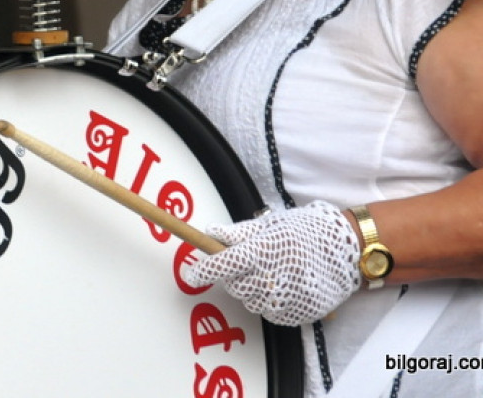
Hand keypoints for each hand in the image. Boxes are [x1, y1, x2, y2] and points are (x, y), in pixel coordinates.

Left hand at [182, 200, 360, 325]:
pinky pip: (269, 312)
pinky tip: (283, 285)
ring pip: (249, 301)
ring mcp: (283, 300)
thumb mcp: (271, 224)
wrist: (348, 252)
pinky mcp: (295, 315)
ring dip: (251, 288)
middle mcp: (270, 278)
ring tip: (271, 271)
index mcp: (261, 251)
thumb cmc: (307, 232)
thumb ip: (239, 232)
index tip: (191, 273)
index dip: (202, 270)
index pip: (221, 265)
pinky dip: (268, 300)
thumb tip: (210, 232)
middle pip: (233, 286)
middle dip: (232, 276)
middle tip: (246, 263)